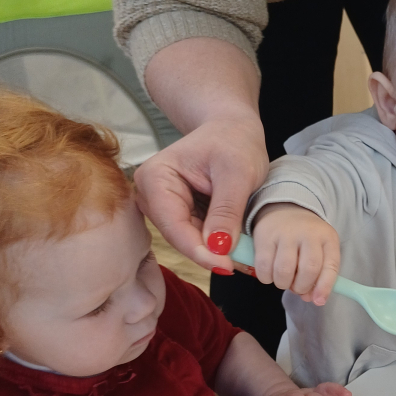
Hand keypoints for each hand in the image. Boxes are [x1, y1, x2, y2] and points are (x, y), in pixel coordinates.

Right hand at [134, 116, 268, 272]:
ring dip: (215, 251)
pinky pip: (197, 237)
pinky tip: (238, 247)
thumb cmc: (234, 140)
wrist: (233, 129)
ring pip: (189, 241)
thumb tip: (218, 248)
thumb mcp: (238, 172)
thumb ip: (226, 210)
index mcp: (155, 178)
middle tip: (241, 266)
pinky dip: (217, 243)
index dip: (200, 250)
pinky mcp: (179, 213)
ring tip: (244, 257)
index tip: (227, 266)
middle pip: (179, 237)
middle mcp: (151, 194)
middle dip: (210, 253)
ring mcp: (163, 206)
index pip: (174, 225)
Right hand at [252, 204, 340, 302]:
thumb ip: (319, 276)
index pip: (331, 266)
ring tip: (283, 279)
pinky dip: (266, 278)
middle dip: (301, 287)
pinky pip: (263, 267)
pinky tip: (269, 273)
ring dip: (283, 284)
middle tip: (296, 287)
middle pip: (308, 270)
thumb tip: (311, 299)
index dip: (324, 287)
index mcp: (327, 238)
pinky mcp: (264, 236)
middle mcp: (308, 233)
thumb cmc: (305, 238)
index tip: (317, 300)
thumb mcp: (320, 250)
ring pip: (284, 271)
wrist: (284, 209)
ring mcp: (286, 233)